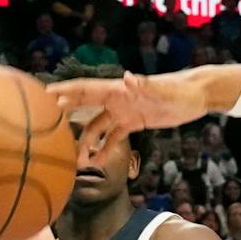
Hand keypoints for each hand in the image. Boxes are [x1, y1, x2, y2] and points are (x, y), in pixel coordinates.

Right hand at [46, 71, 214, 156]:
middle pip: (83, 105)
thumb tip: (127, 77)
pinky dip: (104, 148)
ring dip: (85, 141)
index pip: (85, 89)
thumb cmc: (180, 91)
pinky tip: (96, 163)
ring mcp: (124, 111)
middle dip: (64, 114)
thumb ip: (144, 85)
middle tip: (43, 124)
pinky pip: (114, 136)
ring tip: (75, 159)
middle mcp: (117, 99)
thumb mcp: (163, 91)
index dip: (64, 91)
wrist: (197, 96)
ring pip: (96, 126)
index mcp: (118, 89)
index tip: (44, 96)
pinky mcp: (134, 122)